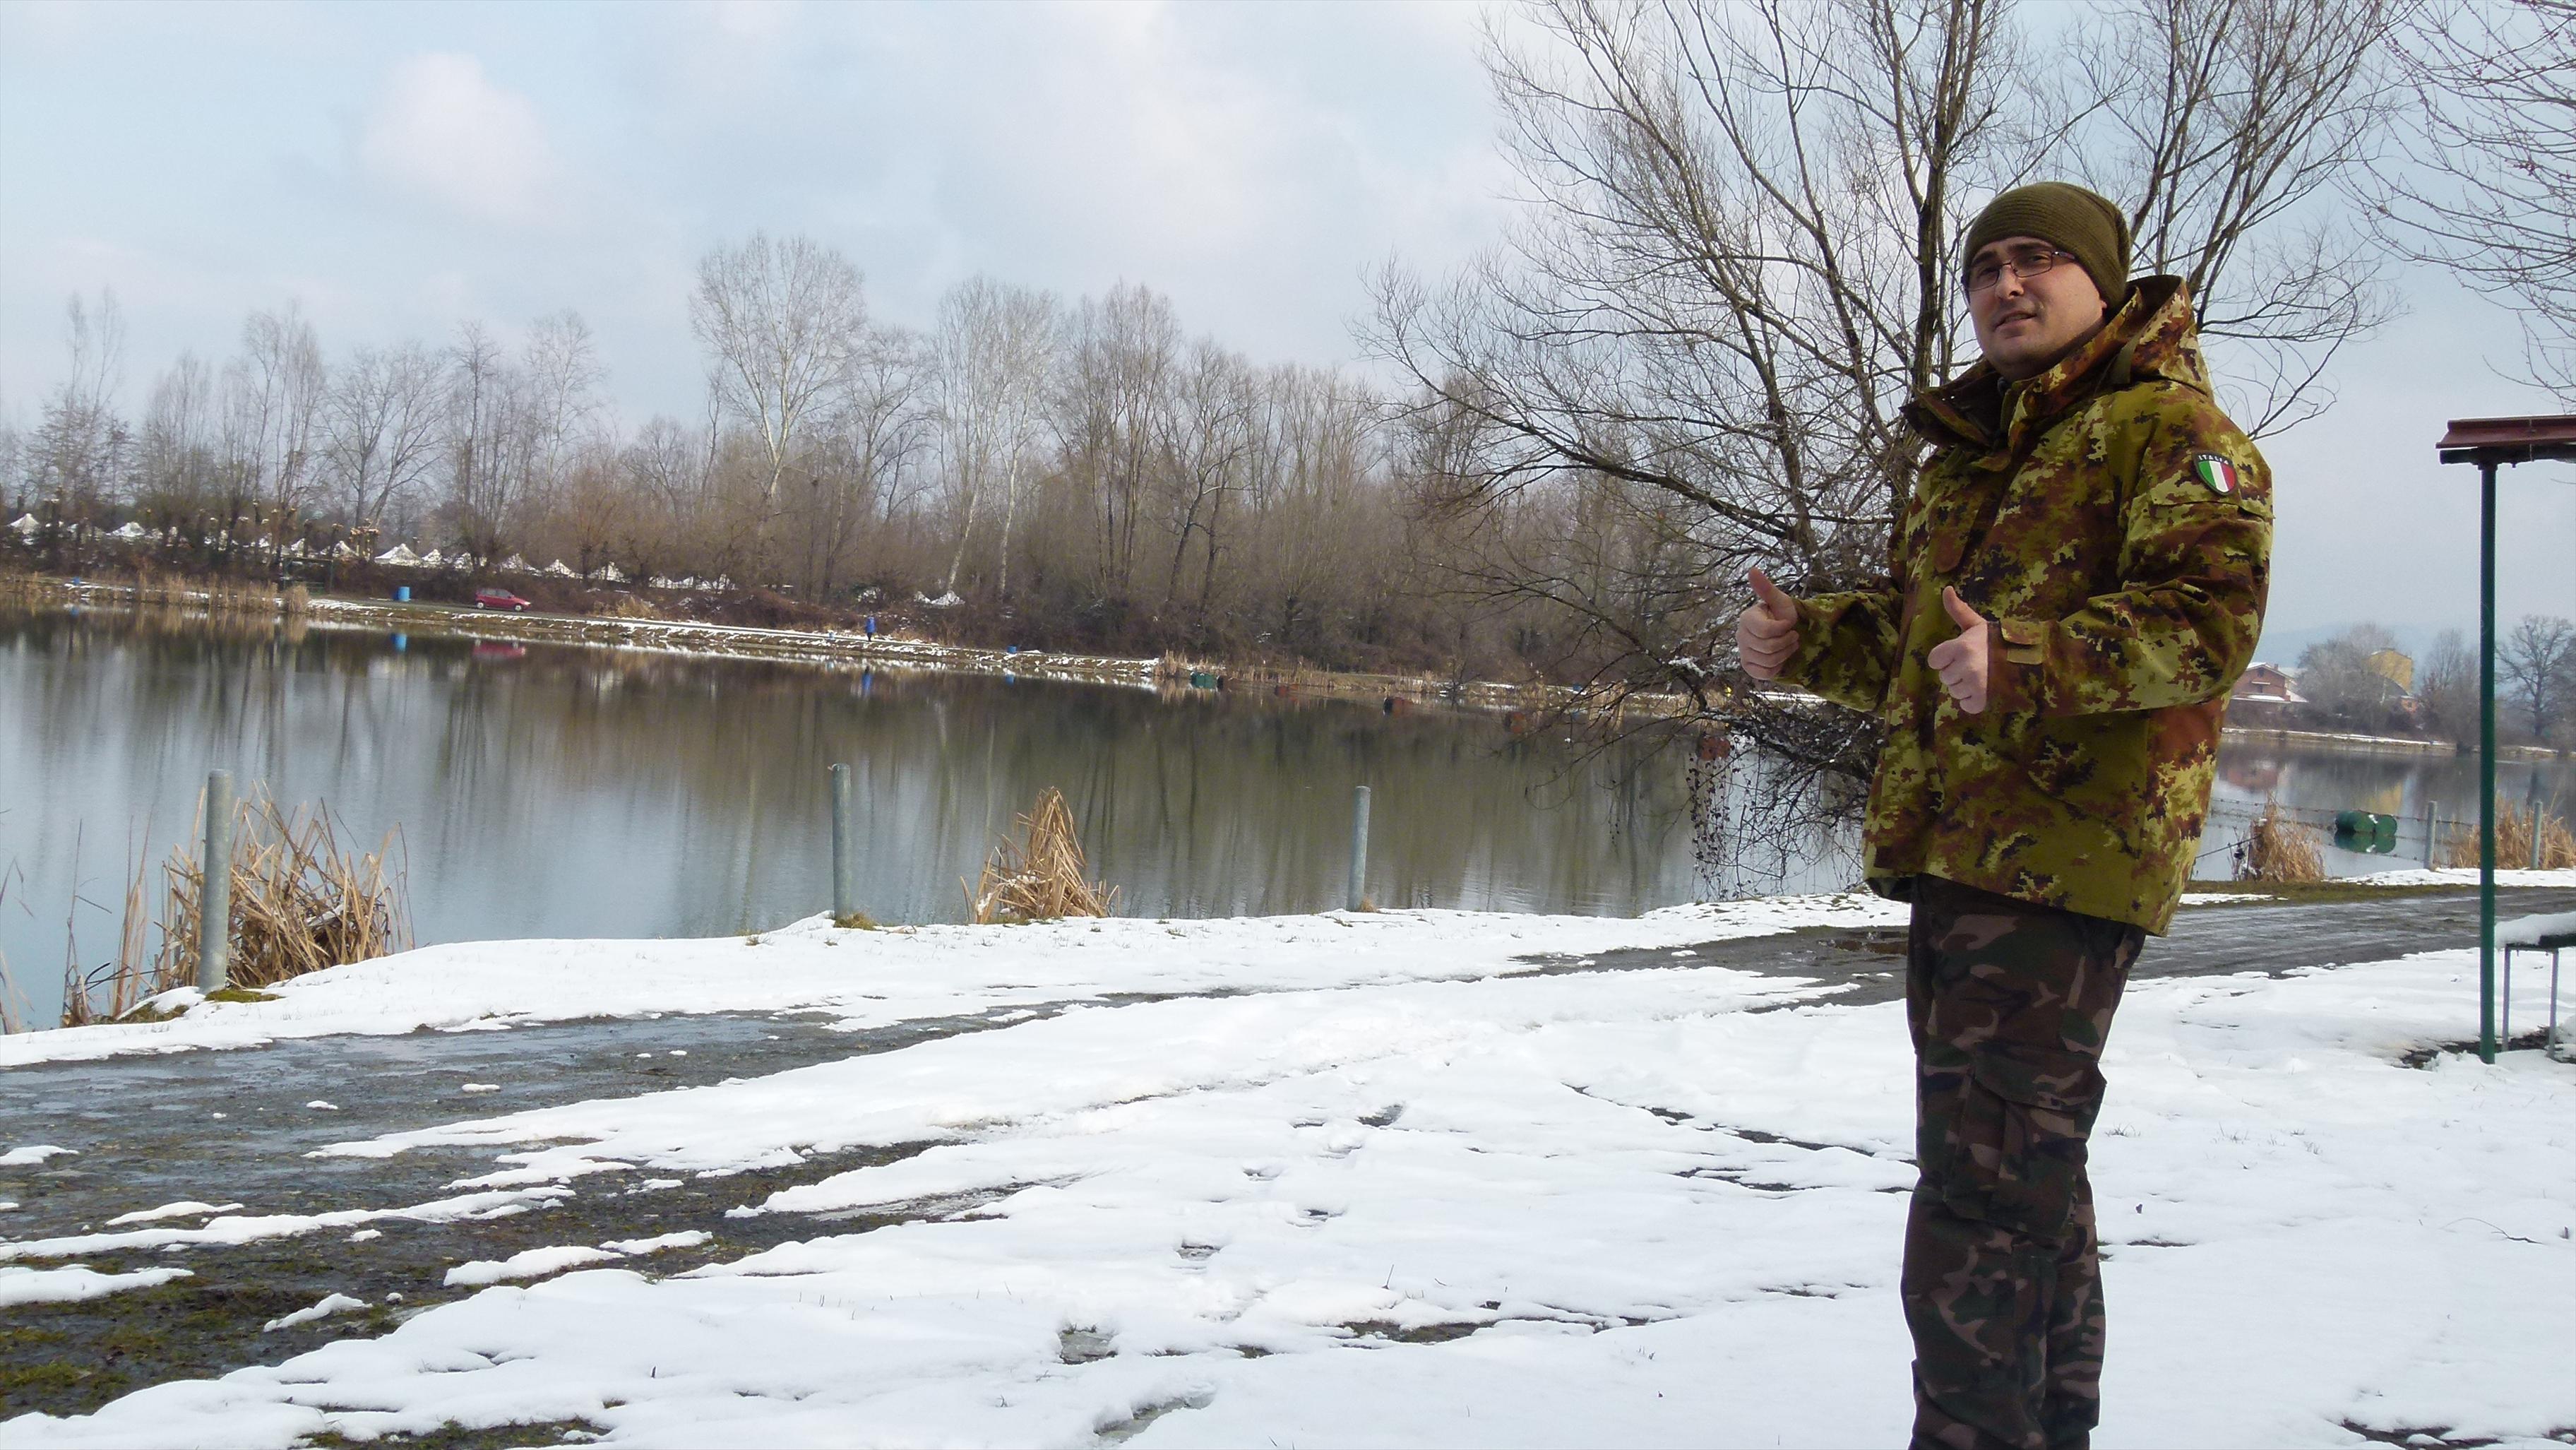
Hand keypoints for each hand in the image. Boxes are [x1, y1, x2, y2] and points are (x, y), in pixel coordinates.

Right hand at [1735, 567, 1801, 680]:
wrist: (1784, 632)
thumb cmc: (1781, 614)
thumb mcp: (1779, 600)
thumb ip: (1765, 588)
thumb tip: (1752, 570)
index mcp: (1746, 619)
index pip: (1766, 631)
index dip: (1783, 629)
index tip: (1788, 623)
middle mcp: (1741, 636)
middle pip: (1769, 647)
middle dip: (1787, 643)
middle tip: (1793, 636)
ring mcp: (1743, 653)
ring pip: (1769, 661)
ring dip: (1786, 654)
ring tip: (1789, 645)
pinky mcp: (1749, 667)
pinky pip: (1765, 673)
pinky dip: (1778, 667)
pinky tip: (1780, 658)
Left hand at [1926, 586, 1991, 714]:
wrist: (2029, 659)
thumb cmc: (1998, 641)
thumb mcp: (1977, 624)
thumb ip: (1958, 609)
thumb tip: (1946, 589)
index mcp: (1962, 646)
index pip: (1934, 660)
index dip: (1944, 658)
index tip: (1958, 654)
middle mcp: (1966, 666)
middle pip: (1944, 677)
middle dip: (1955, 672)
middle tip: (1973, 665)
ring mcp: (1975, 685)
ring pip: (1954, 692)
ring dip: (1964, 686)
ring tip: (1980, 676)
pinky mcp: (1984, 699)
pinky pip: (1966, 705)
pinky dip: (1972, 701)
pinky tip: (1983, 689)